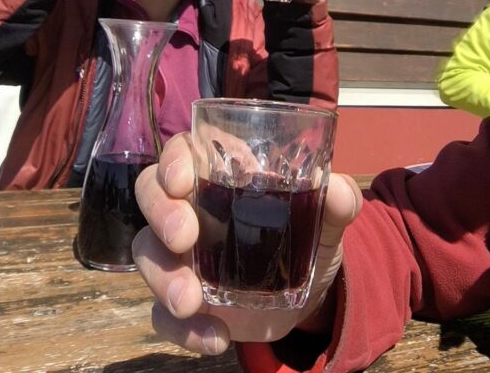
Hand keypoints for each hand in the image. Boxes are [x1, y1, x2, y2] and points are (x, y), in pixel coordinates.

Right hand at [133, 133, 361, 355]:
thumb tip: (341, 192)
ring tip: (191, 303)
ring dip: (164, 279)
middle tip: (183, 239)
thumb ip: (339, 202)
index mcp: (221, 175)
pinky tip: (214, 337)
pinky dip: (182, 330)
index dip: (172, 161)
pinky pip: (161, 315)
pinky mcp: (183, 302)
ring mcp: (182, 257)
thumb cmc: (309, 234)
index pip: (182, 152)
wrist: (310, 294)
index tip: (182, 182)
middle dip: (160, 214)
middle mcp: (192, 209)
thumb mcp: (328, 218)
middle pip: (151, 194)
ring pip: (147, 253)